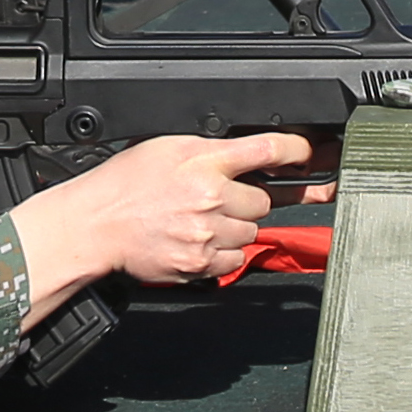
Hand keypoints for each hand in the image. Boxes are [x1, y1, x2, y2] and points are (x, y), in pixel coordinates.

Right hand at [10, 131, 315, 316]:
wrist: (95, 225)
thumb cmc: (124, 185)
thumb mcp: (166, 148)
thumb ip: (209, 151)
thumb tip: (245, 154)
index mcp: (203, 160)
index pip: (269, 151)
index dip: (301, 153)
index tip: (316, 157)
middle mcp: (211, 196)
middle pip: (263, 200)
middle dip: (246, 200)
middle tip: (218, 199)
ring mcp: (208, 233)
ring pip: (251, 232)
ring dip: (235, 227)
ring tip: (200, 220)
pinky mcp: (202, 263)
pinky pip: (235, 260)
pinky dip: (223, 253)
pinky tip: (197, 241)